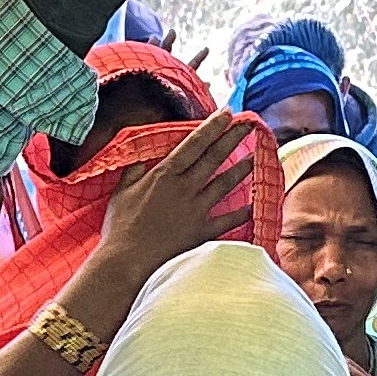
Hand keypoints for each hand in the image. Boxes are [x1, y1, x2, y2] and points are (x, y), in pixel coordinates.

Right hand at [86, 111, 258, 291]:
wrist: (127, 262)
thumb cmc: (120, 228)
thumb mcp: (121, 193)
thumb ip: (133, 173)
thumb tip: (140, 160)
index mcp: (164, 175)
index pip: (193, 144)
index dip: (212, 127)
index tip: (227, 113)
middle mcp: (184, 188)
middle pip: (214, 158)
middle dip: (233, 138)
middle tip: (250, 125)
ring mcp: (196, 210)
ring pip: (225, 184)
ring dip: (242, 169)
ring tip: (255, 157)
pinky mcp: (202, 232)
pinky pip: (228, 220)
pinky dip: (242, 212)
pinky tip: (254, 205)